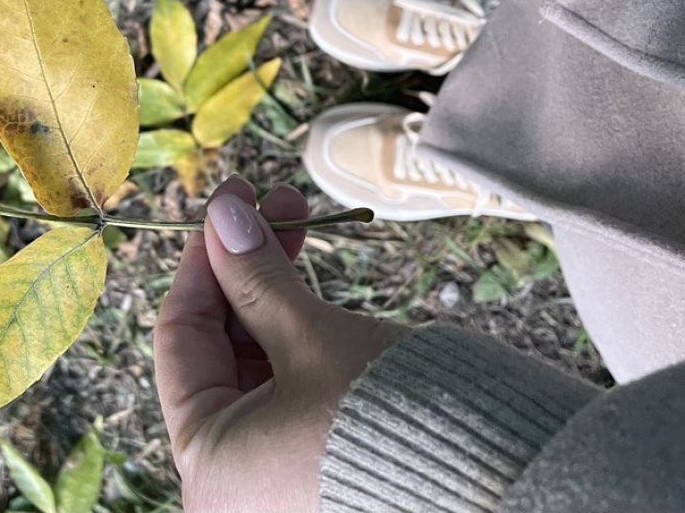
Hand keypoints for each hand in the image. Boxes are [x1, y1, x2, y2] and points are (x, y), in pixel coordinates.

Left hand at [154, 178, 409, 511]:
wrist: (505, 481)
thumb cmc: (396, 424)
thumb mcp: (313, 339)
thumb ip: (258, 277)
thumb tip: (223, 216)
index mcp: (208, 465)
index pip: (179, 337)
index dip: (202, 259)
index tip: (227, 204)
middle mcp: (231, 480)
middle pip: (218, 346)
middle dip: (245, 265)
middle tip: (274, 203)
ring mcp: (274, 472)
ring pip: (256, 358)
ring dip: (273, 287)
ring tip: (299, 218)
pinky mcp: (317, 461)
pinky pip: (288, 383)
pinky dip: (297, 329)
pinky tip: (311, 274)